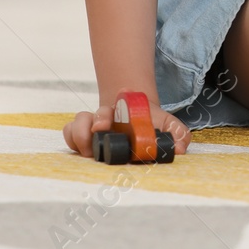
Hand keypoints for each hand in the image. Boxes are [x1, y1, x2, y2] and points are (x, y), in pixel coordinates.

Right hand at [63, 97, 192, 157]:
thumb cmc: (149, 128)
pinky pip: (69, 134)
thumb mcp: (168, 127)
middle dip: (96, 121)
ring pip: (77, 122)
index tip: (120, 107)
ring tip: (90, 150)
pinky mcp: (82, 139)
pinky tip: (82, 151)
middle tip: (100, 130)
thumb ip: (178, 134)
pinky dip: (71, 140)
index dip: (120, 99)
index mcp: (126, 111)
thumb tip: (180, 149)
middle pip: (95, 113)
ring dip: (80, 134)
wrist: (135, 129)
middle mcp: (107, 116)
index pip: (120, 98)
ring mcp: (92, 128)